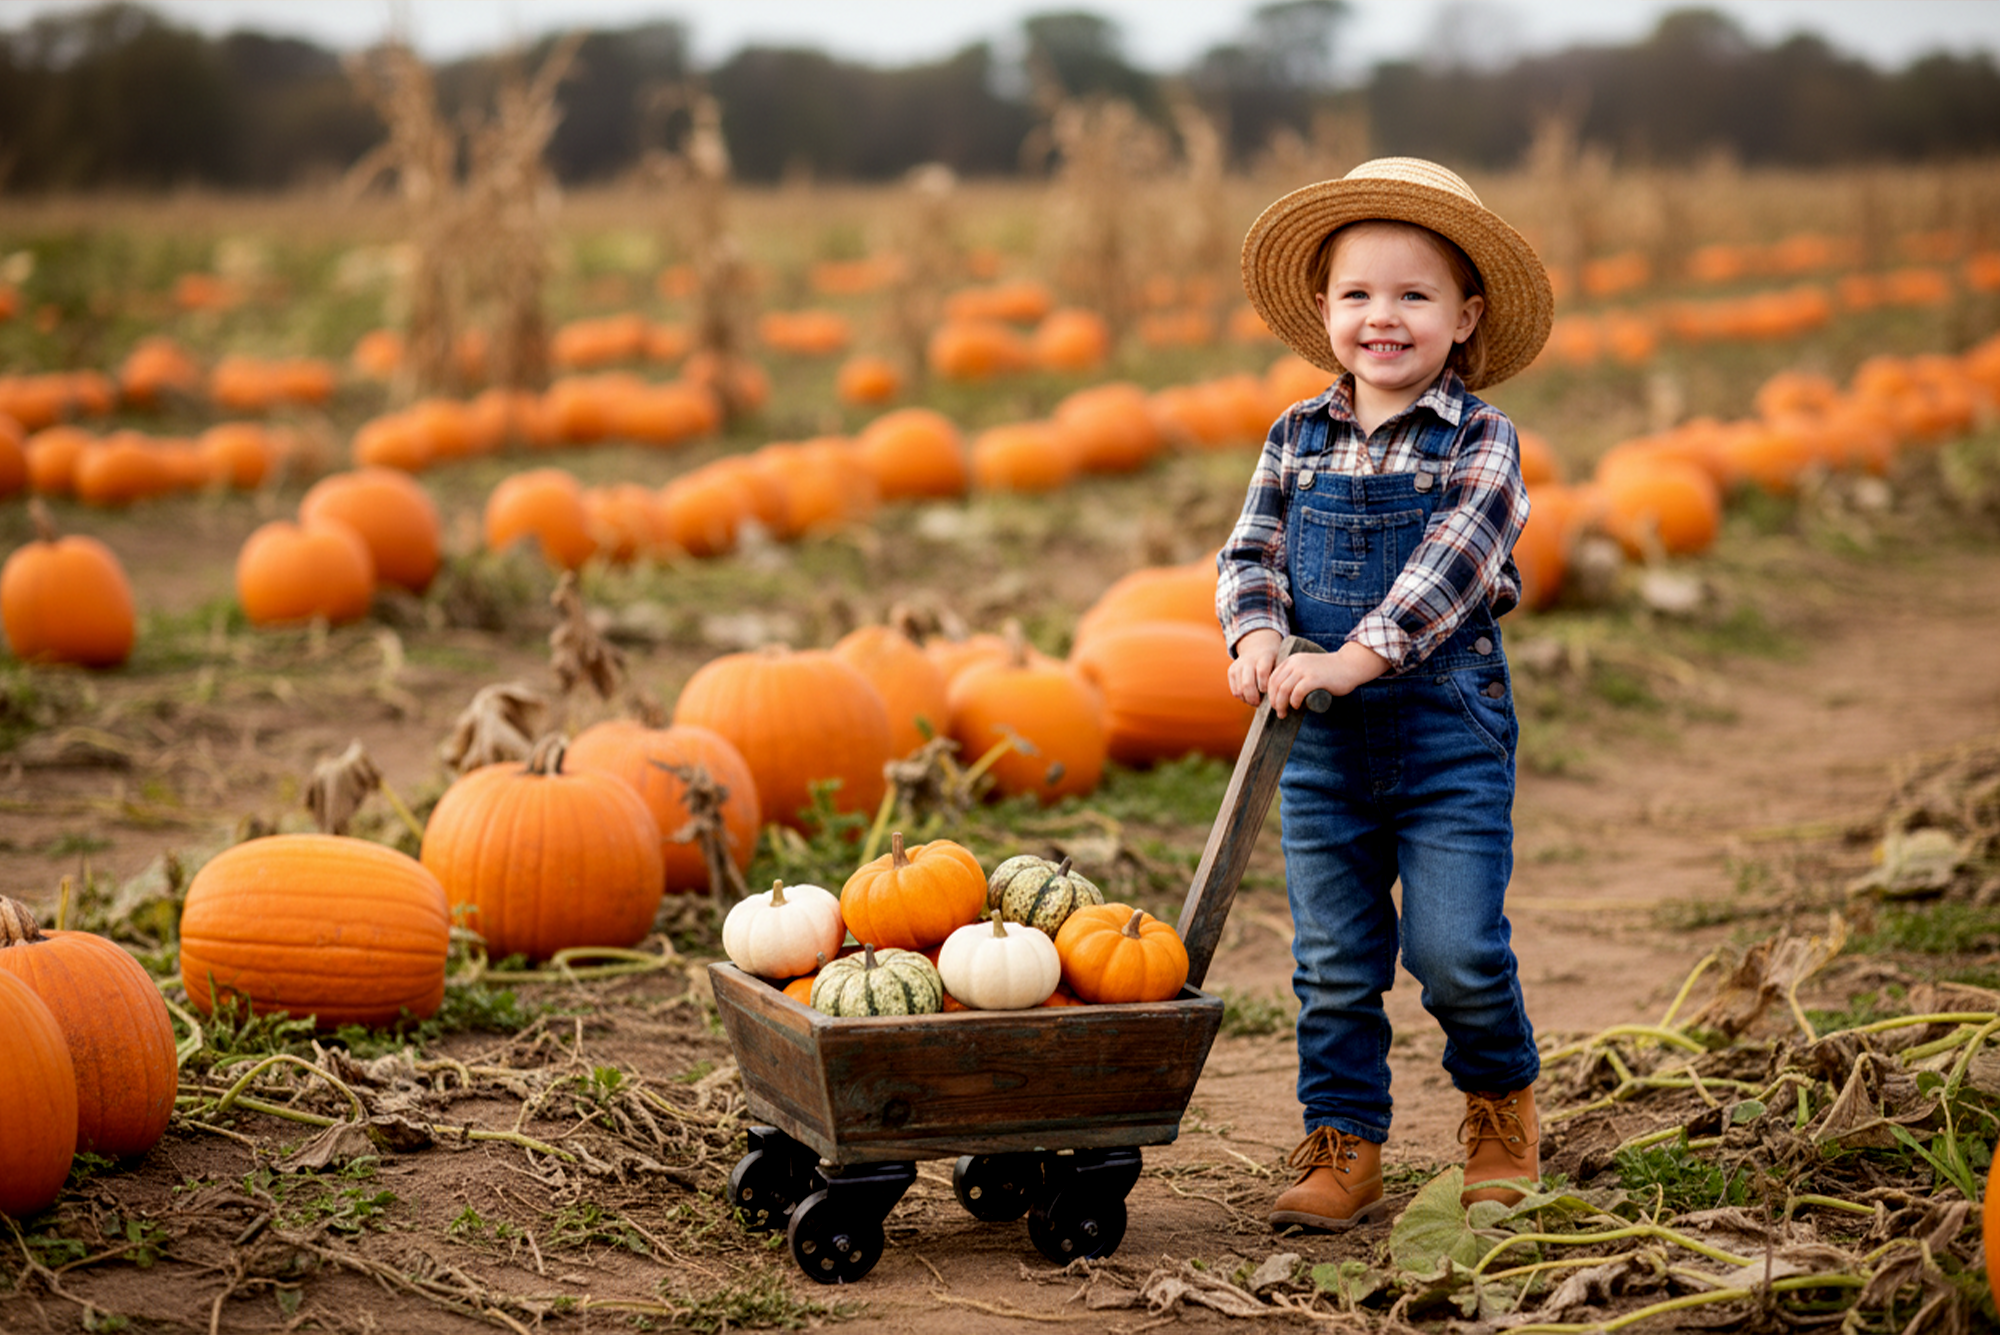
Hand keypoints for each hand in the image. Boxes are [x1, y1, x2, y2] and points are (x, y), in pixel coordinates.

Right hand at [1226, 629, 1282, 705]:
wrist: (1257, 646)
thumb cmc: (1272, 660)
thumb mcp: (1279, 662)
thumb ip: (1279, 676)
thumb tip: (1280, 697)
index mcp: (1264, 657)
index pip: (1262, 673)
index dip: (1264, 686)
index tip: (1269, 693)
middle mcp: (1249, 660)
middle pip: (1247, 683)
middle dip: (1254, 698)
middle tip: (1260, 704)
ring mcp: (1238, 666)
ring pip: (1239, 689)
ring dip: (1247, 700)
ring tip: (1255, 702)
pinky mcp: (1231, 671)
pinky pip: (1234, 690)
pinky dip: (1242, 697)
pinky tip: (1249, 698)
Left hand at [1266, 641, 1390, 715]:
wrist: (1350, 665)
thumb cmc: (1330, 671)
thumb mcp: (1308, 667)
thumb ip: (1298, 675)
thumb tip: (1286, 695)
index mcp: (1292, 660)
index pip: (1272, 677)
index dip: (1270, 693)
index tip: (1274, 704)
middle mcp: (1296, 663)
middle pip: (1275, 685)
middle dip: (1274, 701)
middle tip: (1279, 712)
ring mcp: (1304, 670)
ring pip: (1283, 690)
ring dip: (1281, 704)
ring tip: (1284, 713)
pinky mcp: (1314, 679)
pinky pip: (1297, 693)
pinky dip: (1294, 702)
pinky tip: (1297, 707)